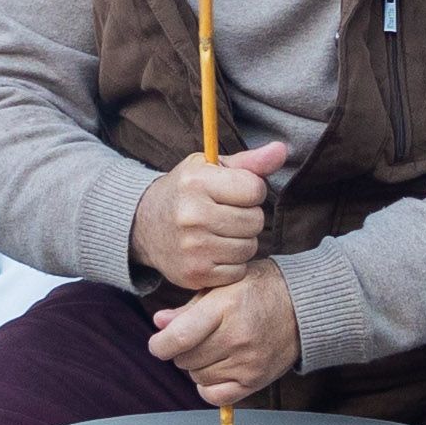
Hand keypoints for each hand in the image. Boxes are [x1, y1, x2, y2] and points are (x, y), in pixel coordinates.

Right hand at [132, 140, 287, 290]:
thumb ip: (249, 163)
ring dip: (242, 241)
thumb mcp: (210, 168)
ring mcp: (192, 248)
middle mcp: (192, 215)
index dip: (252, 191)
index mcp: (196, 182)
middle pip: (255, 220)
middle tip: (227, 214)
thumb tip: (282, 150)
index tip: (236, 193)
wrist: (143, 225)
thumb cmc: (186, 192)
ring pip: (249, 247)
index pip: (255, 189)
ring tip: (221, 232)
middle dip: (248, 217)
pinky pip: (237, 271)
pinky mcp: (194, 274)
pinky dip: (232, 264)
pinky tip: (215, 251)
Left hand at [148, 260, 299, 405]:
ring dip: (197, 367)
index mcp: (225, 307)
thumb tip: (160, 324)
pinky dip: (209, 387)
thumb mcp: (223, 286)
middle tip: (195, 340)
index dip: (160, 345)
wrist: (302, 306)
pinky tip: (216, 371)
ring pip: (198, 377)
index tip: (159, 344)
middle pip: (186, 359)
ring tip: (212, 350)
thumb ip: (189, 307)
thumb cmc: (259, 290)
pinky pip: (216, 396)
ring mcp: (248, 361)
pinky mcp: (256, 380)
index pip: (180, 337)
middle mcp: (237, 337)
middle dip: (181, 352)